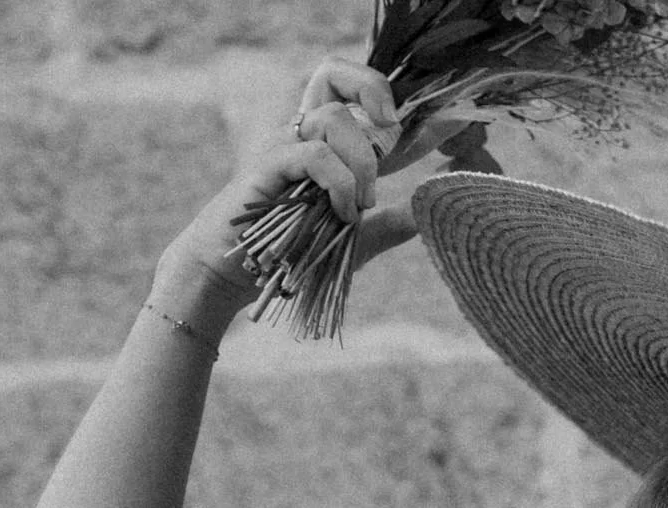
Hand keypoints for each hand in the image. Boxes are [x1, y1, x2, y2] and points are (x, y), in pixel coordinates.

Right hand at [152, 59, 499, 324]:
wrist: (234, 274)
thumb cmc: (292, 254)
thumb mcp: (357, 238)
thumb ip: (392, 221)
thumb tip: (433, 212)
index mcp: (324, 143)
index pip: (352, 92)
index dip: (389, 95)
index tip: (428, 125)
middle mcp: (301, 134)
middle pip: (330, 72)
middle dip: (369, 87)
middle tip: (392, 126)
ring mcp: (281, 147)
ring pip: (332, 120)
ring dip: (360, 164)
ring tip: (357, 208)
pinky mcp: (266, 168)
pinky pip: (314, 156)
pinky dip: (339, 184)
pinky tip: (343, 215)